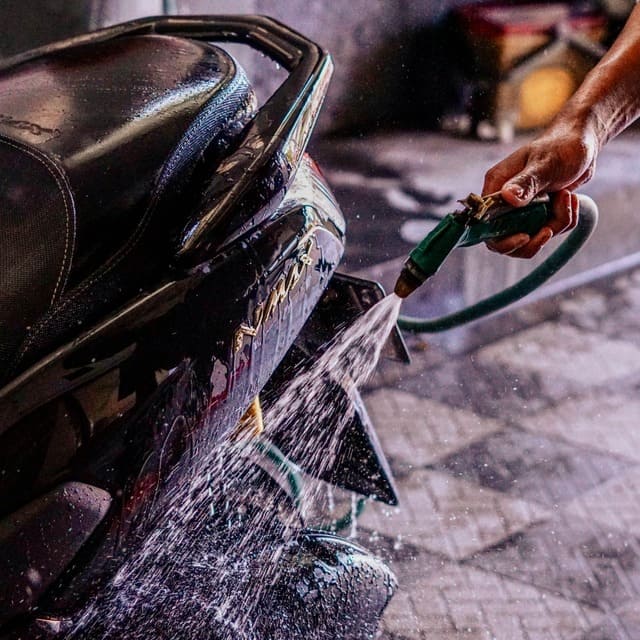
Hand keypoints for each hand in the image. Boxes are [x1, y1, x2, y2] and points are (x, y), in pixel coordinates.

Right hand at [482, 119, 598, 257]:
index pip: (485, 225)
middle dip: (531, 240)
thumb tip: (507, 197)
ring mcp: (521, 209)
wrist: (583, 144)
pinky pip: (547, 230)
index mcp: (497, 186)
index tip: (524, 236)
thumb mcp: (545, 164)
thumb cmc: (562, 146)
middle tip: (549, 230)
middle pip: (504, 239)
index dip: (502, 238)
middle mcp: (505, 200)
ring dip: (554, 224)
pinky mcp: (537, 213)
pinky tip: (570, 199)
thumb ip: (526, 183)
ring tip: (566, 200)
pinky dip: (563, 220)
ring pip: (530, 238)